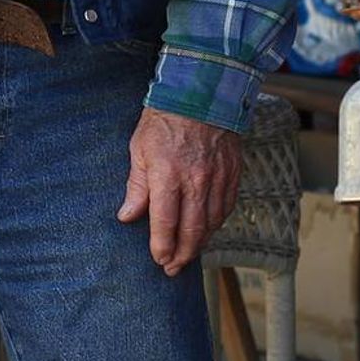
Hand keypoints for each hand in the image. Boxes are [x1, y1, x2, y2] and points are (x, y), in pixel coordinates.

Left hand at [116, 107, 241, 274]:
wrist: (200, 91)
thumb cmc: (163, 120)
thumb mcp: (139, 149)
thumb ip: (136, 186)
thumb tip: (126, 216)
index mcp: (168, 175)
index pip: (166, 222)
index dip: (162, 246)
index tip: (159, 260)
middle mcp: (196, 180)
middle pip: (193, 230)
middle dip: (183, 254)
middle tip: (173, 269)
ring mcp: (218, 177)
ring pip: (212, 222)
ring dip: (200, 242)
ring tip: (188, 253)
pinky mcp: (233, 172)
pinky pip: (227, 206)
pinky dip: (217, 222)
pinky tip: (208, 229)